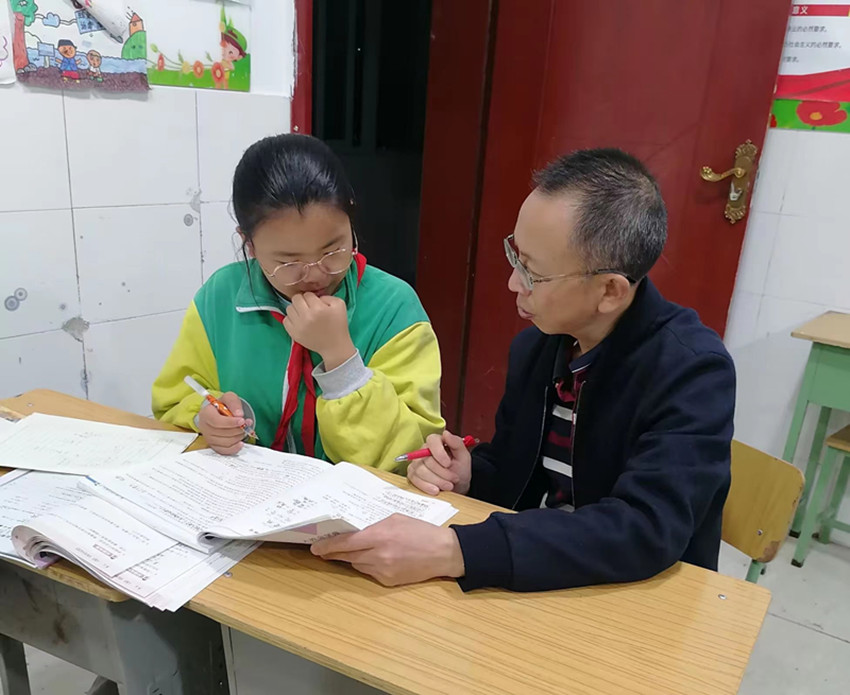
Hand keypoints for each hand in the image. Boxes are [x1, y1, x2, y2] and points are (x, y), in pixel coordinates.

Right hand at [197, 391, 251, 455]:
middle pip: (222, 433)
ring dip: (238, 437)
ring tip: (244, 430)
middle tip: (247, 424)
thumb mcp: (229, 397)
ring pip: (225, 442)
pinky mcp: (214, 445)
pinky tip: (240, 442)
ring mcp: (209, 438)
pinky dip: (234, 448)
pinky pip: (224, 451)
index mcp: (206, 414)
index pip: (217, 421)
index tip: (242, 420)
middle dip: (238, 429)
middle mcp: (205, 427)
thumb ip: (234, 403)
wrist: (219, 412)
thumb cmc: (223, 405)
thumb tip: (239, 414)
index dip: (231, 422)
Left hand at [283, 293, 355, 369]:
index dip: (313, 297)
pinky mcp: (293, 333)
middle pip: (296, 299)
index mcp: (318, 308)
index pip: (307, 294)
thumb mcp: (340, 305)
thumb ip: (327, 296)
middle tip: (308, 307)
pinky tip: (299, 321)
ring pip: (289, 308)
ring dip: (296, 309)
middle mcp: (306, 316)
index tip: (317, 304)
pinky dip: (291, 319)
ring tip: (303, 314)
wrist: (334, 346)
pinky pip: (285, 320)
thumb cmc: (338, 324)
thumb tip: (315, 297)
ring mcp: (298, 325)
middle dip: (302, 301)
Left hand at [311, 514, 464, 586]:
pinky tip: (374, 558)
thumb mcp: (396, 519)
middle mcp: (378, 555)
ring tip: (351, 551)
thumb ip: (374, 525)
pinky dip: (367, 565)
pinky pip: (369, 573)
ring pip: (357, 565)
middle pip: (347, 556)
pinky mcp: (388, 581)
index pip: (346, 543)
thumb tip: (355, 530)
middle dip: (334, 553)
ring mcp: (383, 570)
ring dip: (352, 558)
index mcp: (380, 535)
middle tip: (322, 549)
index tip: (315, 547)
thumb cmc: (421, 531)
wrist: (443, 553)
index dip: (328, 546)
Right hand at [407, 431, 471, 495]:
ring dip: (437, 481)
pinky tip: (436, 490)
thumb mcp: (464, 456)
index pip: (432, 440)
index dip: (439, 452)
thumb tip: (446, 433)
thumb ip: (456, 443)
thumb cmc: (460, 469)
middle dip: (442, 472)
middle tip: (454, 479)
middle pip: (427, 459)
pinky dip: (426, 486)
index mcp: (437, 442)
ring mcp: (417, 463)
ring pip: (421, 471)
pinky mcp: (412, 474)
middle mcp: (424, 450)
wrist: (457, 486)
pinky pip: (415, 480)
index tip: (448, 464)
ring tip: (448, 486)